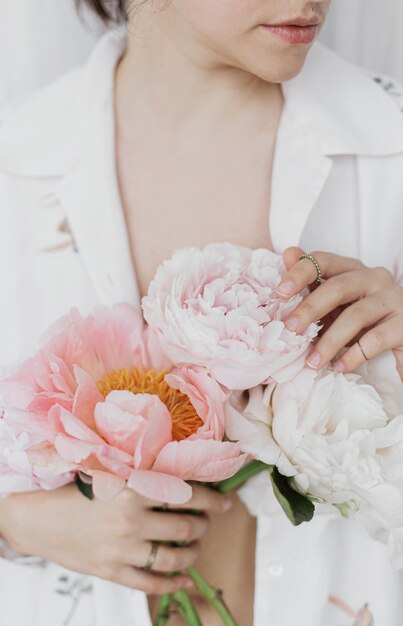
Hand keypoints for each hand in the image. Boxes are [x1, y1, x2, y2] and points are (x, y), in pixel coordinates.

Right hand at [0, 483, 230, 594]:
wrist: (39, 519)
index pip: (186, 494)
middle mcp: (131, 519)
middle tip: (204, 523)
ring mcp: (122, 549)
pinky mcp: (112, 572)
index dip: (212, 499)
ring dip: (192, 552)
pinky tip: (183, 579)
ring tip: (195, 546)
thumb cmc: (77, 492)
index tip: (225, 502)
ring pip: (174, 556)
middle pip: (185, 526)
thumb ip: (145, 475)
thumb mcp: (111, 474)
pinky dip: (173, 583)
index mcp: (132, 489)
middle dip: (202, 526)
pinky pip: (152, 583)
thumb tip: (184, 478)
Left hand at [275, 247, 402, 378]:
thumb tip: (287, 254)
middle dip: (310, 309)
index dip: (300, 273)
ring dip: (330, 341)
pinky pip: (376, 338)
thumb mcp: (336, 304)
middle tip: (290, 329)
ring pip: (356, 316)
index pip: (323, 260)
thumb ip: (313, 283)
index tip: (279, 293)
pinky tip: (340, 367)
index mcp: (353, 270)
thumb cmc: (364, 321)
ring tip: (312, 362)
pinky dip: (354, 355)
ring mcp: (392, 299)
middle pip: (338, 287)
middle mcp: (374, 278)